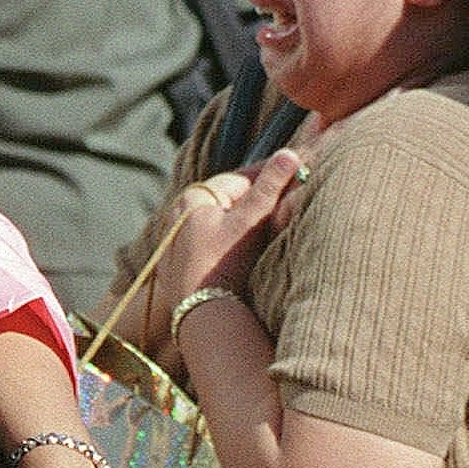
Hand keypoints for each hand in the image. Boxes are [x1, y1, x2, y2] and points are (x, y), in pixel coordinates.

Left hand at [151, 149, 307, 330]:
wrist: (201, 314)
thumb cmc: (225, 262)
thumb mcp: (250, 221)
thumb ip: (269, 187)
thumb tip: (291, 153)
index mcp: (193, 196)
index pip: (239, 180)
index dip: (269, 178)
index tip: (295, 177)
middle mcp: (177, 214)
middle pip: (228, 202)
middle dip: (256, 202)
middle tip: (286, 205)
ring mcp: (174, 241)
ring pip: (216, 224)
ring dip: (241, 225)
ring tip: (268, 232)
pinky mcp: (174, 266)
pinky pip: (206, 247)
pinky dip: (224, 246)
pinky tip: (241, 257)